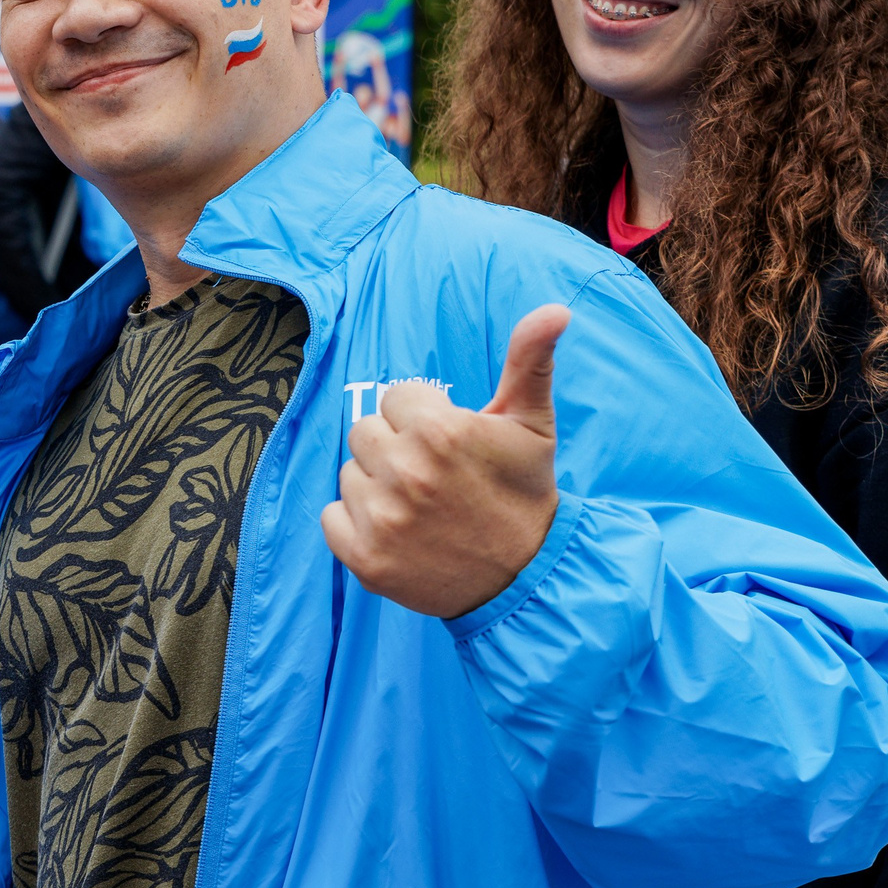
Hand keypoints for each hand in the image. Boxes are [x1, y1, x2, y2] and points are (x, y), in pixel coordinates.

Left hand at [320, 305, 568, 619]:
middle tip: (434, 477)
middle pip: (365, 432)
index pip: (395, 398)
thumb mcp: (533, 423)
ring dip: (376, 487)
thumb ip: (530, 360)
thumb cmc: (525, 493)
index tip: (450, 446)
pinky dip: (355, 524)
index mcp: (439, 431)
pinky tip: (396, 532)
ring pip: (349, 474)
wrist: (527, 578)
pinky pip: (331, 517)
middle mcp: (405, 472)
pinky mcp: (365, 558)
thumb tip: (556, 309)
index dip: (423, 419)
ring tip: (420, 507)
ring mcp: (383, 519)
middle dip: (396, 448)